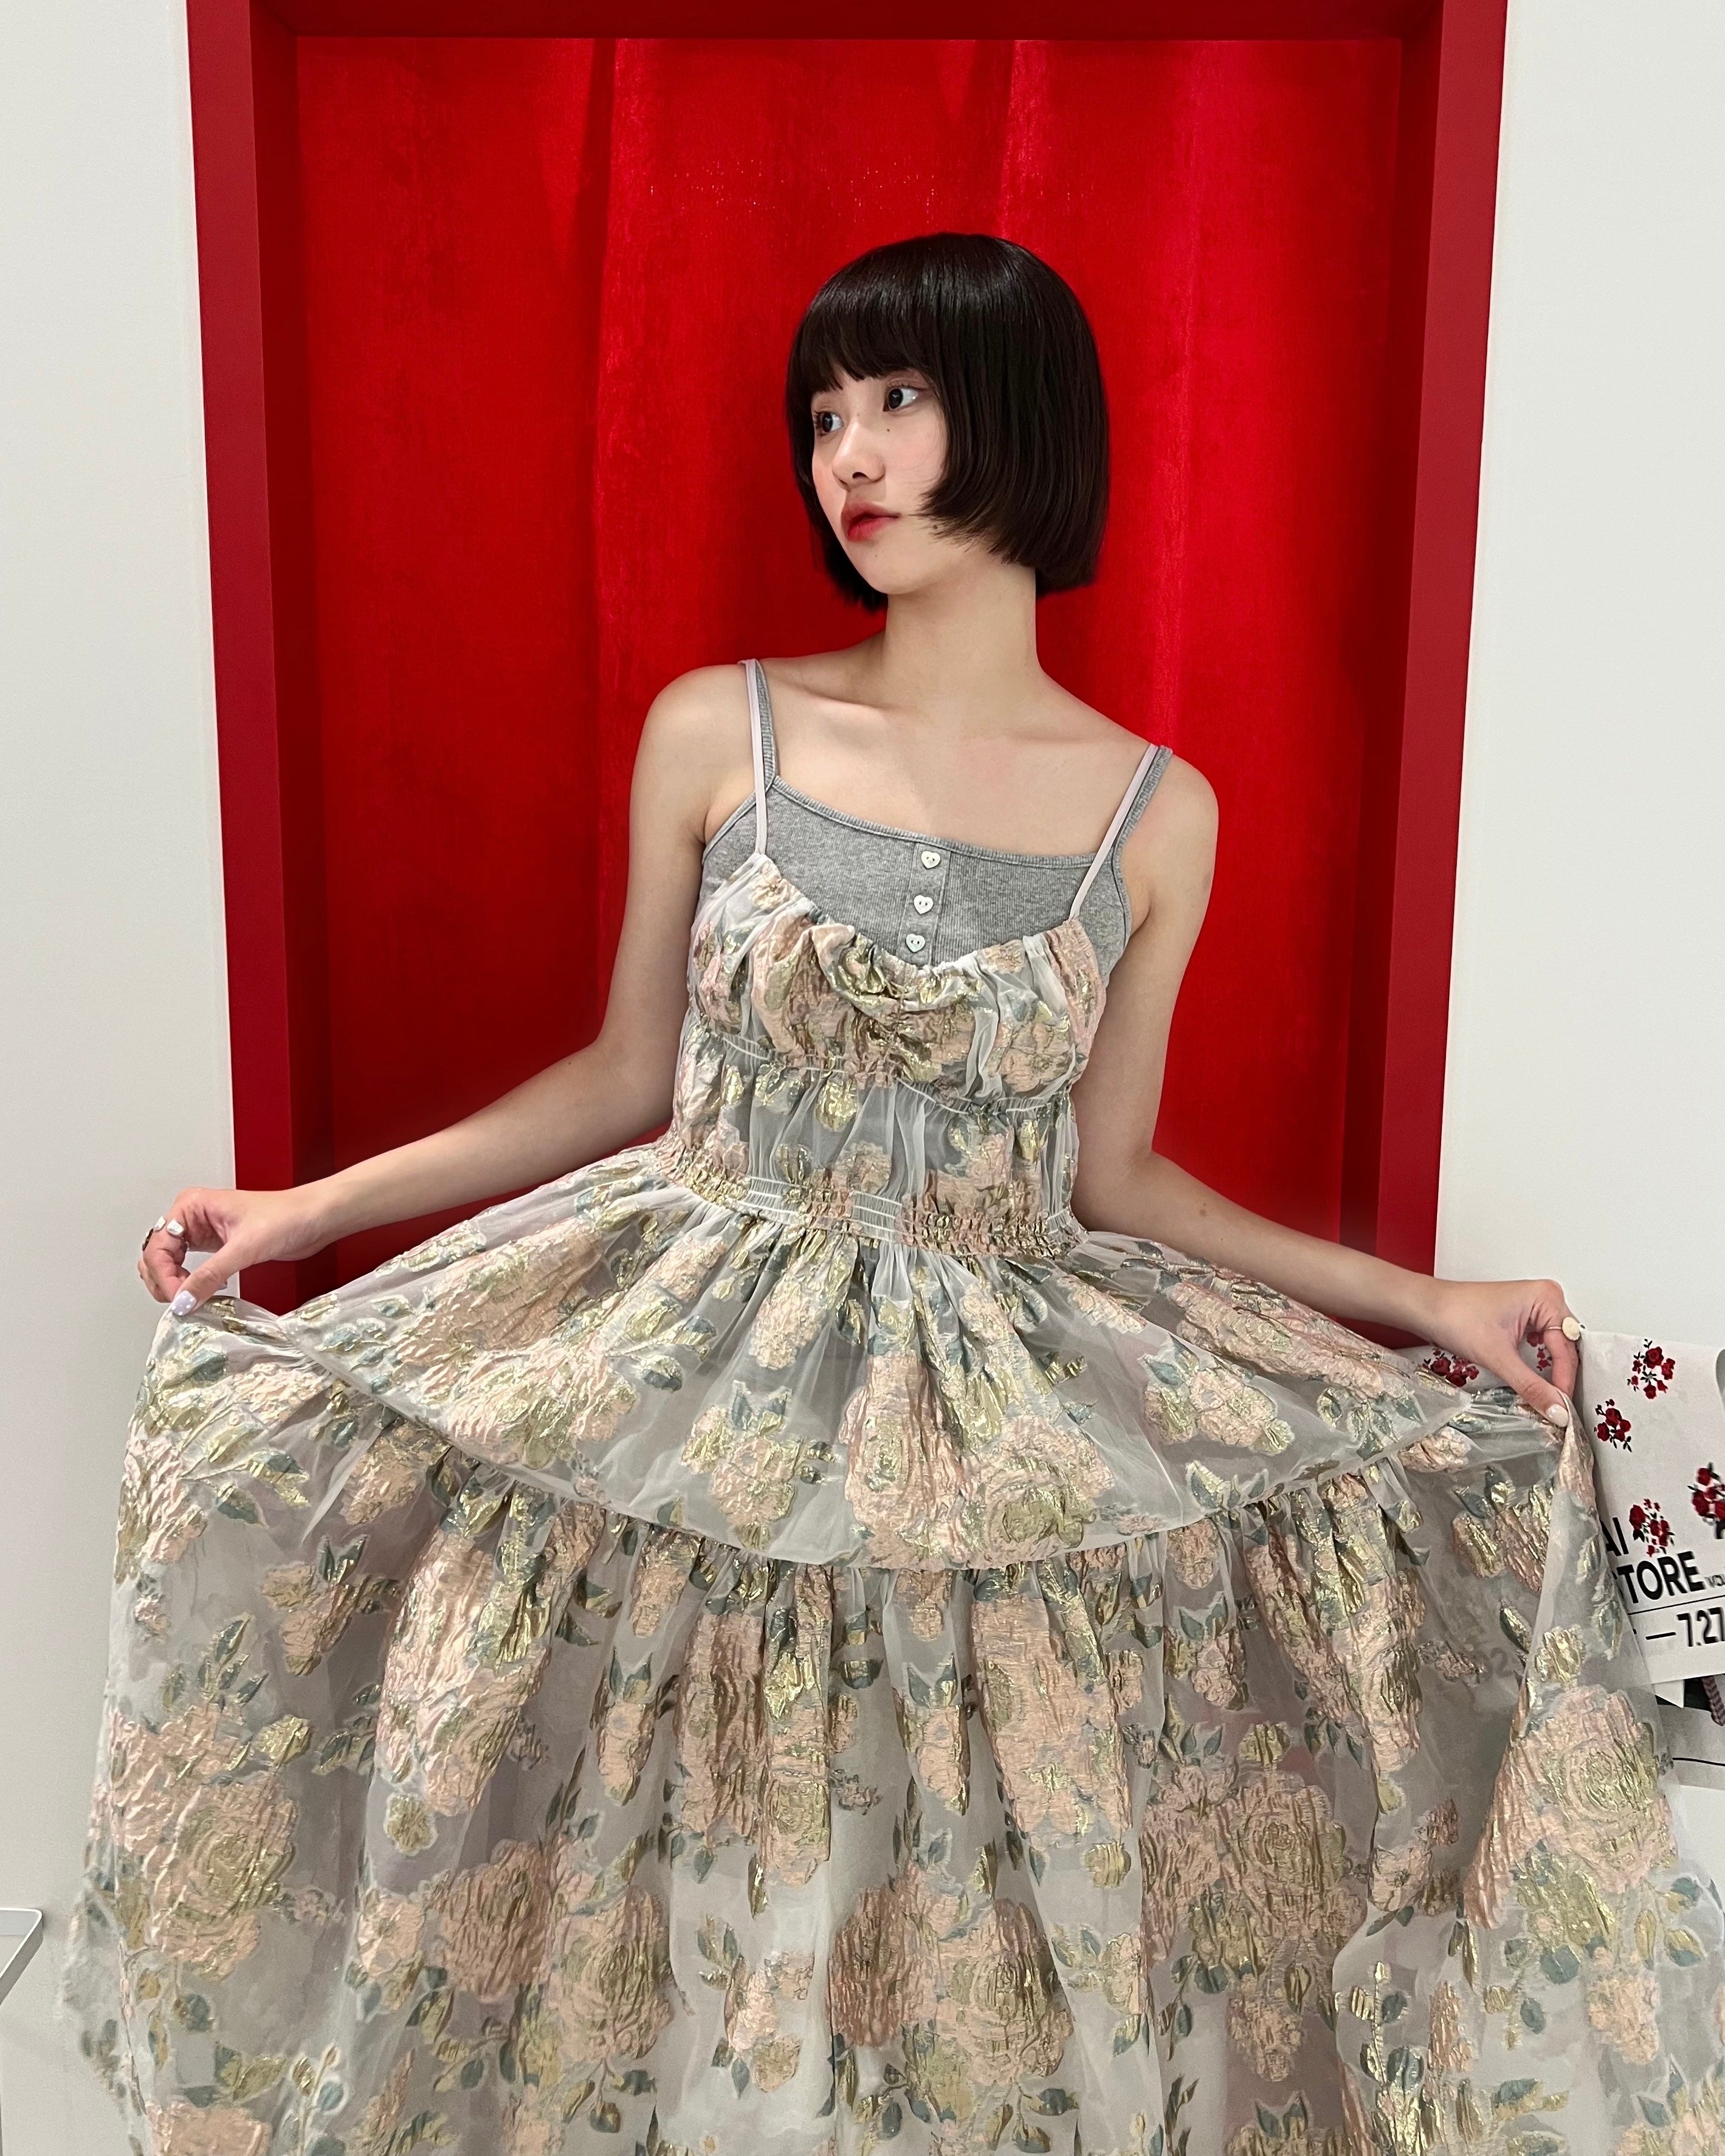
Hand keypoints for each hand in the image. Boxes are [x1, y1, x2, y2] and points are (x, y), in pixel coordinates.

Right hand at [137, 1186, 337, 1310]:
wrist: (315, 1218)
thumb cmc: (286, 1216)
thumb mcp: (245, 1248)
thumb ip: (210, 1275)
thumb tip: (184, 1301)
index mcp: (190, 1206)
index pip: (158, 1247)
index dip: (164, 1277)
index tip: (180, 1299)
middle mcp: (190, 1217)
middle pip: (156, 1256)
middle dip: (164, 1281)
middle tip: (183, 1303)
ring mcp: (201, 1232)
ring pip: (167, 1263)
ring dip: (173, 1284)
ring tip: (192, 1299)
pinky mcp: (214, 1247)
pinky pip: (187, 1269)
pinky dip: (188, 1284)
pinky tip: (203, 1292)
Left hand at [1422, 1276, 1580, 1427]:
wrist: (1426, 1308)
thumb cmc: (1455, 1316)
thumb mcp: (1498, 1356)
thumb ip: (1531, 1385)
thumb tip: (1557, 1410)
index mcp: (1547, 1297)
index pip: (1567, 1347)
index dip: (1565, 1381)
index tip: (1563, 1408)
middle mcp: (1545, 1299)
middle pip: (1565, 1347)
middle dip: (1561, 1378)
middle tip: (1559, 1408)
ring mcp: (1534, 1308)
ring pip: (1554, 1348)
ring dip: (1551, 1373)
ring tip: (1550, 1400)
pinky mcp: (1523, 1318)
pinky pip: (1540, 1345)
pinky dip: (1539, 1366)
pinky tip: (1537, 1384)